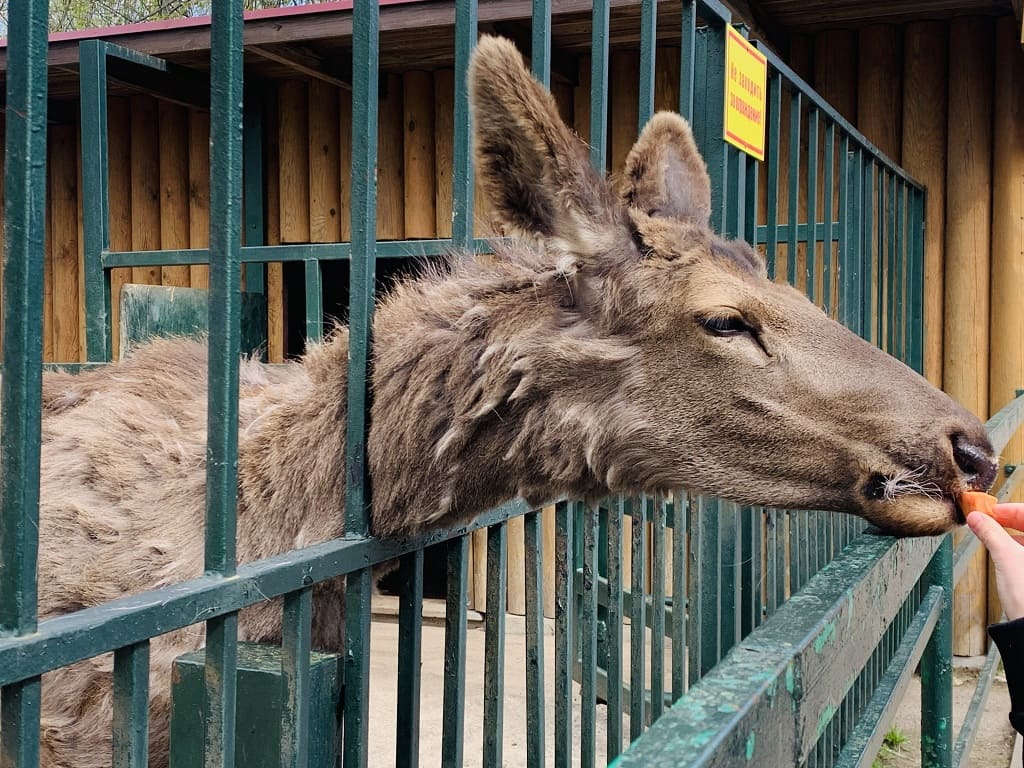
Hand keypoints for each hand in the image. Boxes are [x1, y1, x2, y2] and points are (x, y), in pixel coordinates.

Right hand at [967, 503, 1023, 621]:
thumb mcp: (1005, 557)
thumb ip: (990, 533)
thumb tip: (977, 518)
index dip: (1008, 509)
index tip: (989, 510)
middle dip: (1010, 521)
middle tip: (989, 521)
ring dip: (1015, 534)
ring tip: (996, 536)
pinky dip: (1020, 549)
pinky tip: (1009, 554)